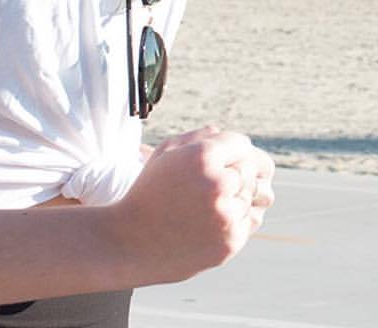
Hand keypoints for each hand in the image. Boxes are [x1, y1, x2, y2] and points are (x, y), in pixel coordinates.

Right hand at [110, 127, 275, 285]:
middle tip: (205, 186)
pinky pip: (247, 221)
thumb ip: (200, 137)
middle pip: (248, 169)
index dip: (228, 152)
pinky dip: (232, 221)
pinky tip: (206, 223)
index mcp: (203, 157)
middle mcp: (218, 185)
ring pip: (249, 196)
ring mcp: (225, 217)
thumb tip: (224, 134)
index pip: (241, 144)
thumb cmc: (148, 192)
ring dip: (232, 198)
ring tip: (202, 206)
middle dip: (231, 174)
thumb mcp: (166, 153)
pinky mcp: (230, 243)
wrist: (127, 243)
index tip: (214, 162)